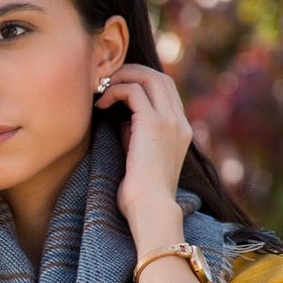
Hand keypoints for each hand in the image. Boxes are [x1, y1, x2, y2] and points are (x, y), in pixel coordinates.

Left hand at [94, 64, 191, 239]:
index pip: (166, 91)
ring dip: (123, 77)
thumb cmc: (141, 192)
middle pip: (160, 77)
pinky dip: (115, 91)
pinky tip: (101, 104)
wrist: (150, 209)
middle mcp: (180, 121)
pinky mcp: (153, 123)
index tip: (118, 90)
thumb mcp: (141, 157)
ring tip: (102, 88)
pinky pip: (133, 91)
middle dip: (132, 73)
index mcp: (181, 130)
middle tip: (108, 81)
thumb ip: (137, 136)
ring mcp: (170, 120)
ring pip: (150, 78)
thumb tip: (123, 121)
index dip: (142, 82)